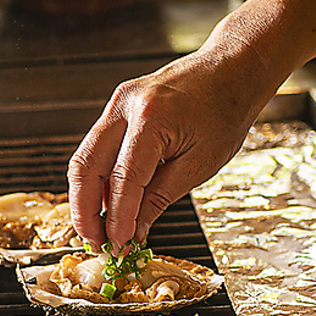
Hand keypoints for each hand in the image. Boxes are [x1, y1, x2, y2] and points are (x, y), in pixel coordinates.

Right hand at [67, 0, 315, 248]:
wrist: (231, 68)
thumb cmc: (225, 113)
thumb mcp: (200, 164)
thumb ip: (160, 198)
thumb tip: (134, 232)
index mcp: (152, 118)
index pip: (124, 179)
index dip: (117, 218)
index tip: (118, 246)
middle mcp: (125, 106)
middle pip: (87, 166)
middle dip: (85, 210)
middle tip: (96, 243)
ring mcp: (117, 103)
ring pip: (85, 158)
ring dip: (85, 197)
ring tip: (96, 230)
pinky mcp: (117, 107)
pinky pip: (97, 148)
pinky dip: (97, 179)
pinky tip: (105, 204)